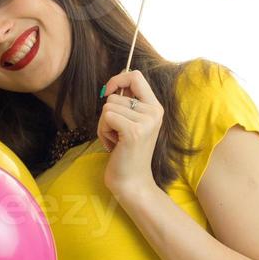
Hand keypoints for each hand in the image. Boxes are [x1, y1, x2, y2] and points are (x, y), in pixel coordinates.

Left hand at [97, 69, 163, 200]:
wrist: (132, 182)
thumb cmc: (126, 153)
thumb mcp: (131, 123)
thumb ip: (127, 103)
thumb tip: (114, 83)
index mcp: (155, 107)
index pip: (136, 76)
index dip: (118, 79)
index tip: (108, 92)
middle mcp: (154, 112)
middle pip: (115, 96)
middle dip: (107, 114)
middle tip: (117, 134)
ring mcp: (145, 121)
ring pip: (108, 107)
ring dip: (104, 125)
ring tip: (116, 141)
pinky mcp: (134, 132)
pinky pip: (106, 117)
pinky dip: (103, 131)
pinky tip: (113, 145)